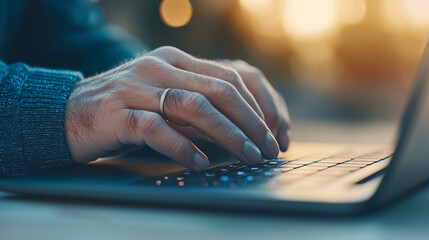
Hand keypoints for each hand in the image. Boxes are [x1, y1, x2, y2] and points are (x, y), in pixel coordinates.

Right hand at [65, 46, 279, 170]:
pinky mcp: (117, 113)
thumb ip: (197, 104)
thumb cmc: (124, 110)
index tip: (273, 132)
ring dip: (228, 134)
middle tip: (268, 149)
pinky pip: (157, 128)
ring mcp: (137, 87)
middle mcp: (159, 67)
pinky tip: (200, 162)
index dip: (258, 105)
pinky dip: (183, 146)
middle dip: (251, 122)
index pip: (230, 77)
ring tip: (247, 157)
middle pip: (219, 90)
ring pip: (194, 106)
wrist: (67, 113)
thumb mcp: (163, 97)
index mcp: (175, 59)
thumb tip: (241, 129)